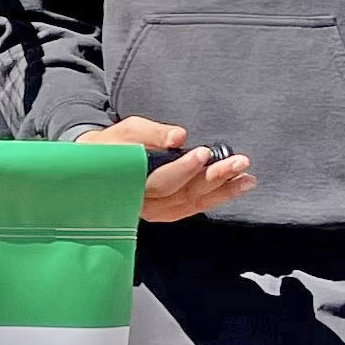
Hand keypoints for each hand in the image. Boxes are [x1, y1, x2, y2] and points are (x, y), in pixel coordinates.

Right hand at [77, 116, 253, 222]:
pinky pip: (192, 208)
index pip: (158, 181)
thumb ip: (150, 133)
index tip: (203, 152)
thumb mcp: (126, 132)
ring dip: (222, 192)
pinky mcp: (164, 212)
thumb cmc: (111, 145)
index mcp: (129, 184)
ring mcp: (154, 212)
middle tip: (239, 162)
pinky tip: (235, 188)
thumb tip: (179, 137)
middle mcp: (142, 205)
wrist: (96, 165)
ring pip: (191, 204)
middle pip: (181, 195)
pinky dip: (215, 198)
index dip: (182, 169)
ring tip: (248, 178)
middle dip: (213, 178)